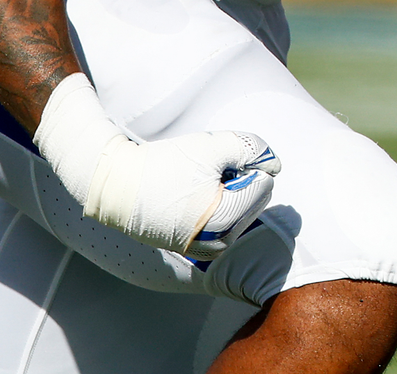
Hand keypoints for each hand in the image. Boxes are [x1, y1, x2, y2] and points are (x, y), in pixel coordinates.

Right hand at [33, 74, 280, 258]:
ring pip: (239, 210)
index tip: (214, 163)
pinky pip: (223, 221)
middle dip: (236, 179)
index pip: (263, 184)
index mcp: (227, 219)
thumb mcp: (212, 146)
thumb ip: (250, 148)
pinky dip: (215, 204)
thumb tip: (274, 164)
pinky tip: (191, 195)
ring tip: (195, 183)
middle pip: (253, 199)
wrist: (121, 186)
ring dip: (226, 191)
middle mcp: (220, 244)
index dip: (242, 164)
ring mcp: (207, 251)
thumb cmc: (167, 163)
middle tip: (203, 172)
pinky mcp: (196, 251)